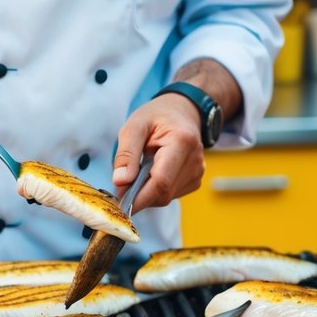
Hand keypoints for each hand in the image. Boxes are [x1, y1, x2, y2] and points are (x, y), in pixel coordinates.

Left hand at [111, 96, 205, 213]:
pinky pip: (171, 194)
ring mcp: (198, 172)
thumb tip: (120, 181)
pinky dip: (155, 190)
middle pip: (163, 193)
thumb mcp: (134, 126)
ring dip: (147, 192)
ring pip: (166, 197)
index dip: (139, 198)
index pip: (161, 181)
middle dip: (139, 195)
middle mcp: (195, 160)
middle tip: (121, 185)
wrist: (180, 112)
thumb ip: (126, 154)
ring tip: (139, 170)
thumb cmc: (156, 116)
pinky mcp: (195, 180)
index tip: (118, 205)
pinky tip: (151, 173)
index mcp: (182, 141)